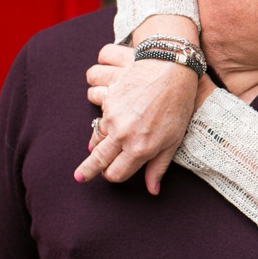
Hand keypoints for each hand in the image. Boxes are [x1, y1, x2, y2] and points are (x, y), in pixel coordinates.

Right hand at [75, 44, 198, 193]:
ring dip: (98, 144)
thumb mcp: (174, 140)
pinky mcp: (107, 99)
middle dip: (88, 170)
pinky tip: (112, 120)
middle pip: (98, 159)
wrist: (170, 68)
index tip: (112, 175)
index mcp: (140, 149)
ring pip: (97, 138)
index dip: (114, 175)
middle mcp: (122, 135)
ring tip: (95, 149)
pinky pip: (100, 117)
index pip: (116, 173)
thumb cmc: (178, 105)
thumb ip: (159, 167)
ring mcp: (112, 117)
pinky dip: (104, 122)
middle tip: (79, 177)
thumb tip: (152, 191)